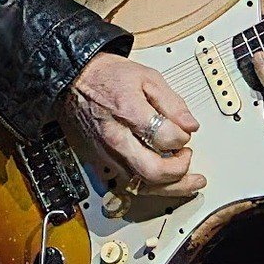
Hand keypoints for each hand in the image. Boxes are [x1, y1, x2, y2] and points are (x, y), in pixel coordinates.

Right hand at [63, 51, 203, 197]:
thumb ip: (172, 102)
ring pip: (142, 186)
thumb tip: (189, 125)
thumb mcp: (146, 77)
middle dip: (180, 170)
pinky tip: (164, 183)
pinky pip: (130, 184)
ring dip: (170, 187)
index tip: (184, 131)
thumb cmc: (106, 76)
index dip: (183, 136)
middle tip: (188, 158)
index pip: (166, 138)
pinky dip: (151, 187)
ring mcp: (108, 153)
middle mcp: (116, 138)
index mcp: (128, 112)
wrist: (74, 82)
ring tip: (188, 182)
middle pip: (154, 171)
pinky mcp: (102, 161)